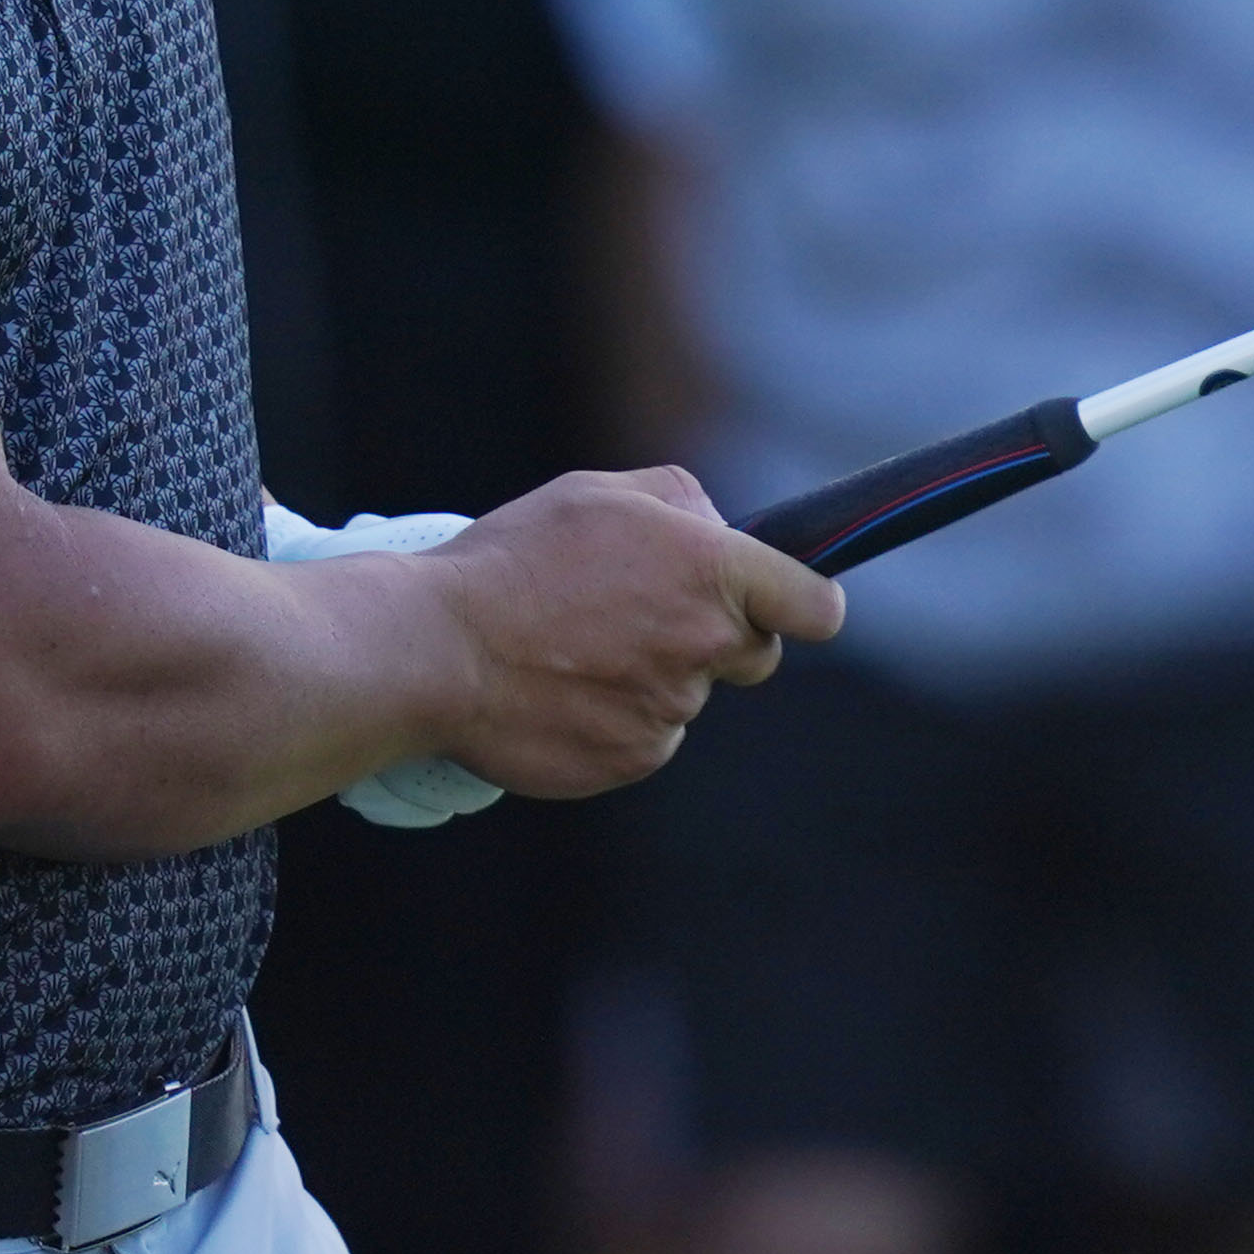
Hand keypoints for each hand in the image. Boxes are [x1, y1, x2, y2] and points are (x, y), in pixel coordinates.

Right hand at [417, 469, 843, 799]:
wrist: (438, 649)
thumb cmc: (513, 562)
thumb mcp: (598, 494)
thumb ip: (680, 502)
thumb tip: (718, 529)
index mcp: (710, 571)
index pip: (815, 606)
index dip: (806, 605)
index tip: (794, 606)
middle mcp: (704, 645)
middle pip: (754, 655)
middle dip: (718, 639)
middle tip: (645, 618)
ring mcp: (670, 710)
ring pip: (687, 696)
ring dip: (650, 678)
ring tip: (575, 649)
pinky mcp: (632, 759)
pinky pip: (645, 739)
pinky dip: (615, 720)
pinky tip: (563, 692)